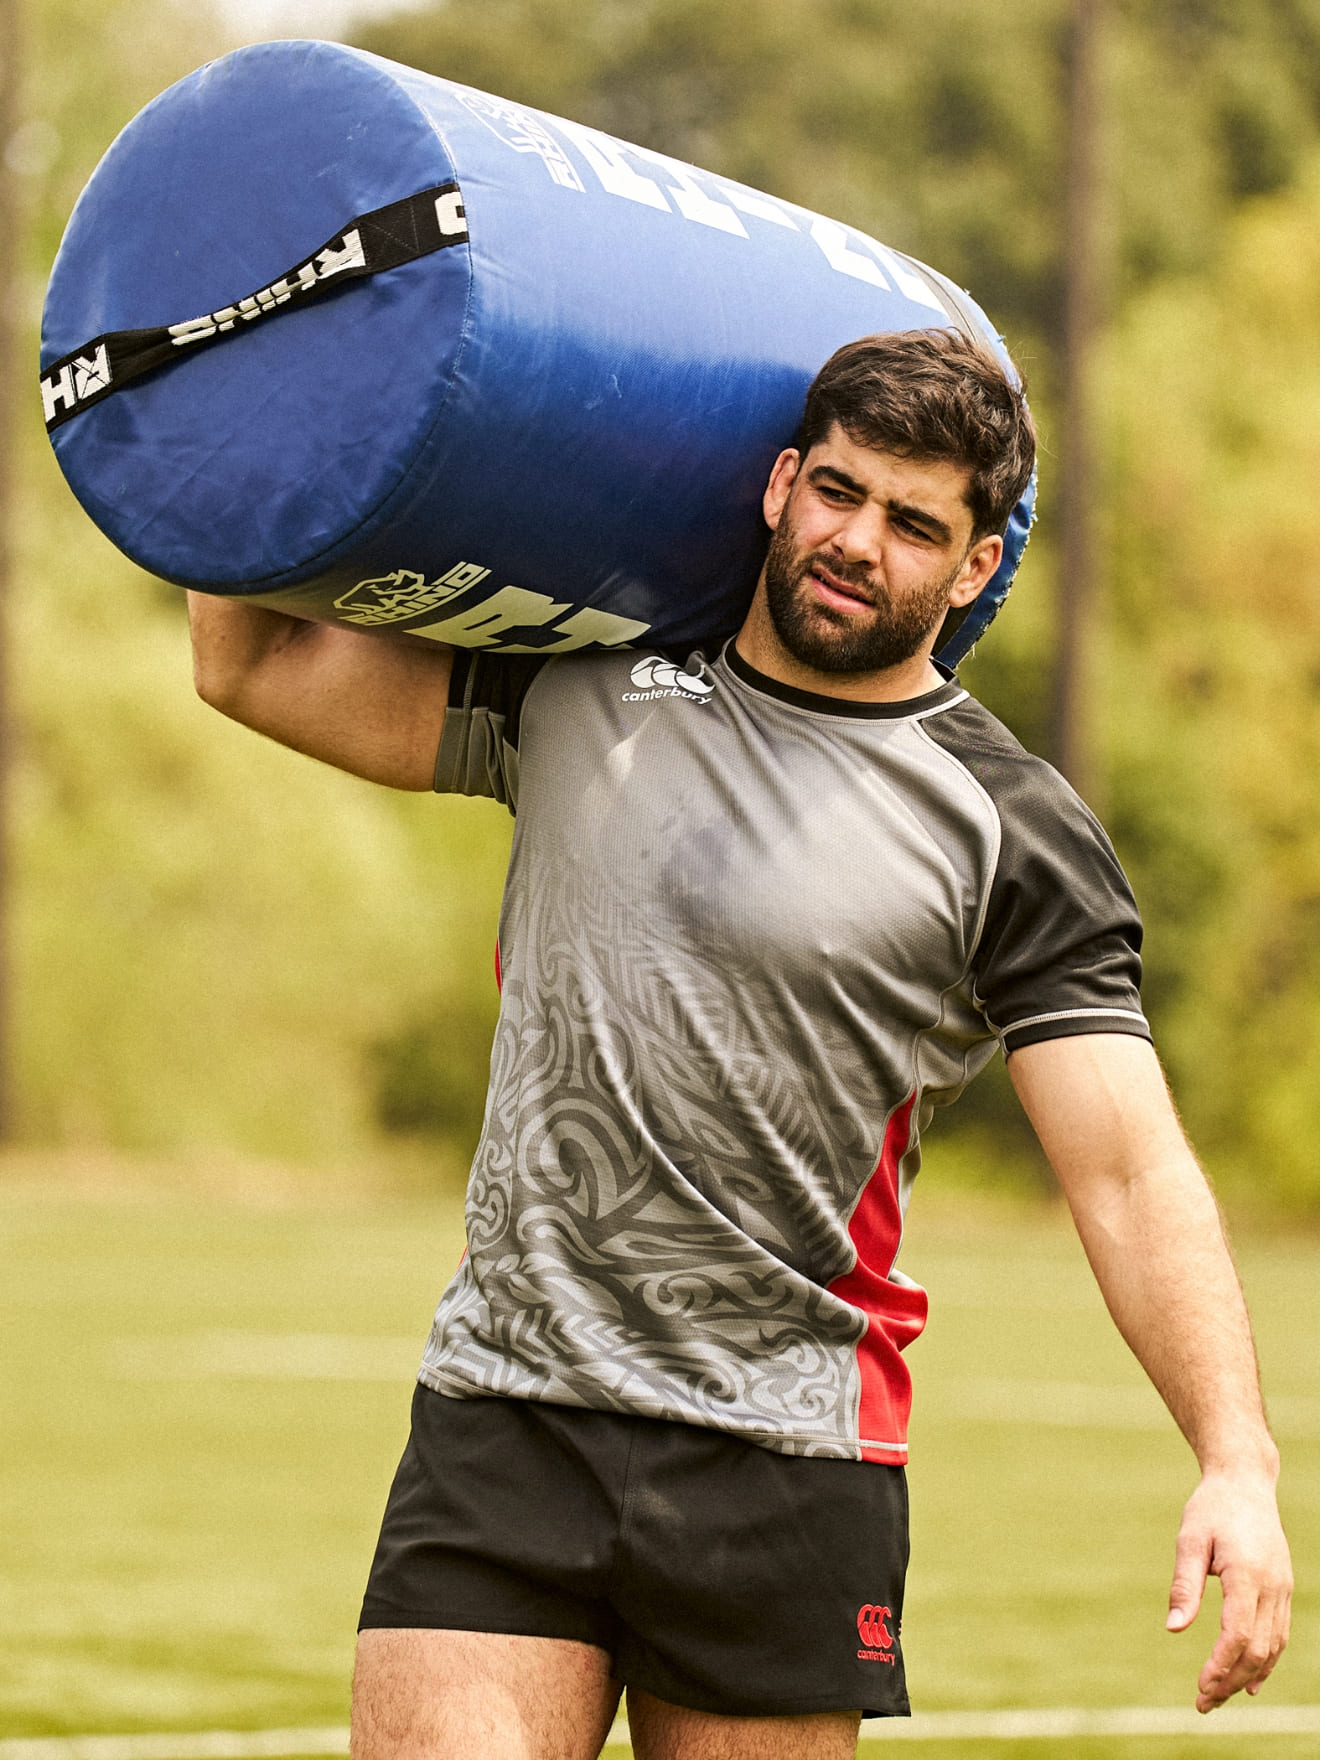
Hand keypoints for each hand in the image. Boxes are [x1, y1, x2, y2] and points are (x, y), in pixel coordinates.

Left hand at [1166, 1469, 1291, 1710]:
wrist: (1246, 1482)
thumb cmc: (1212, 1508)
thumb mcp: (1190, 1539)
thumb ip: (1184, 1584)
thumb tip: (1174, 1629)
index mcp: (1247, 1574)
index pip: (1238, 1634)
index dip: (1221, 1665)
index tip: (1200, 1686)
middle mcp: (1272, 1587)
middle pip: (1257, 1650)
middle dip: (1231, 1680)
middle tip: (1202, 1703)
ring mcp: (1282, 1590)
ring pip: (1272, 1648)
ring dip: (1246, 1677)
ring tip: (1218, 1698)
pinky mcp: (1283, 1590)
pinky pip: (1279, 1635)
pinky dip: (1266, 1662)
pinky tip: (1249, 1683)